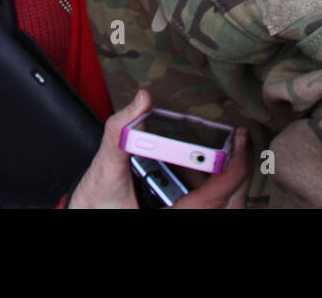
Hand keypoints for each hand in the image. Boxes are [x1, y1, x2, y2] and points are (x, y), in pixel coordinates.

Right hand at [69, 90, 250, 208]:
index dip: (236, 163)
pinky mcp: (177, 215)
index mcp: (176, 216)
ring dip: (227, 182)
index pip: (220, 193)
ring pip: (223, 208)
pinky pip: (206, 208)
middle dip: (240, 172)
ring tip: (221, 154)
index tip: (240, 138)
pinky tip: (195, 171)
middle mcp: (184, 219)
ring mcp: (182, 218)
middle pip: (232, 203)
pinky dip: (211, 190)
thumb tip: (141, 101)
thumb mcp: (104, 170)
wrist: (81, 217)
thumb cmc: (94, 205)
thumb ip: (120, 133)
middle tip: (240, 142)